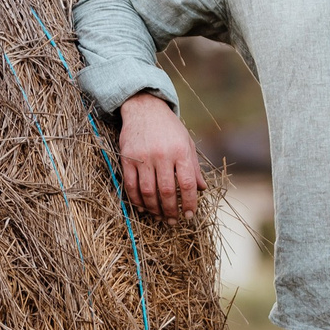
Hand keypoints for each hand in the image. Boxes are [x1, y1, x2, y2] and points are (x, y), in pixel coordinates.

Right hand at [116, 94, 200, 217]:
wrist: (144, 108)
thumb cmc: (169, 128)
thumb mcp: (187, 143)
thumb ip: (194, 167)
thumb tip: (202, 189)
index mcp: (180, 151)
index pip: (188, 183)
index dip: (190, 203)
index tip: (189, 215)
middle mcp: (162, 154)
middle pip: (167, 191)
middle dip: (171, 210)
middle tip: (172, 221)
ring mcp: (143, 157)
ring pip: (148, 191)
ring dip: (154, 208)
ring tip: (159, 216)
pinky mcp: (127, 158)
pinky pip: (131, 185)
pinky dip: (136, 200)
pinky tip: (142, 207)